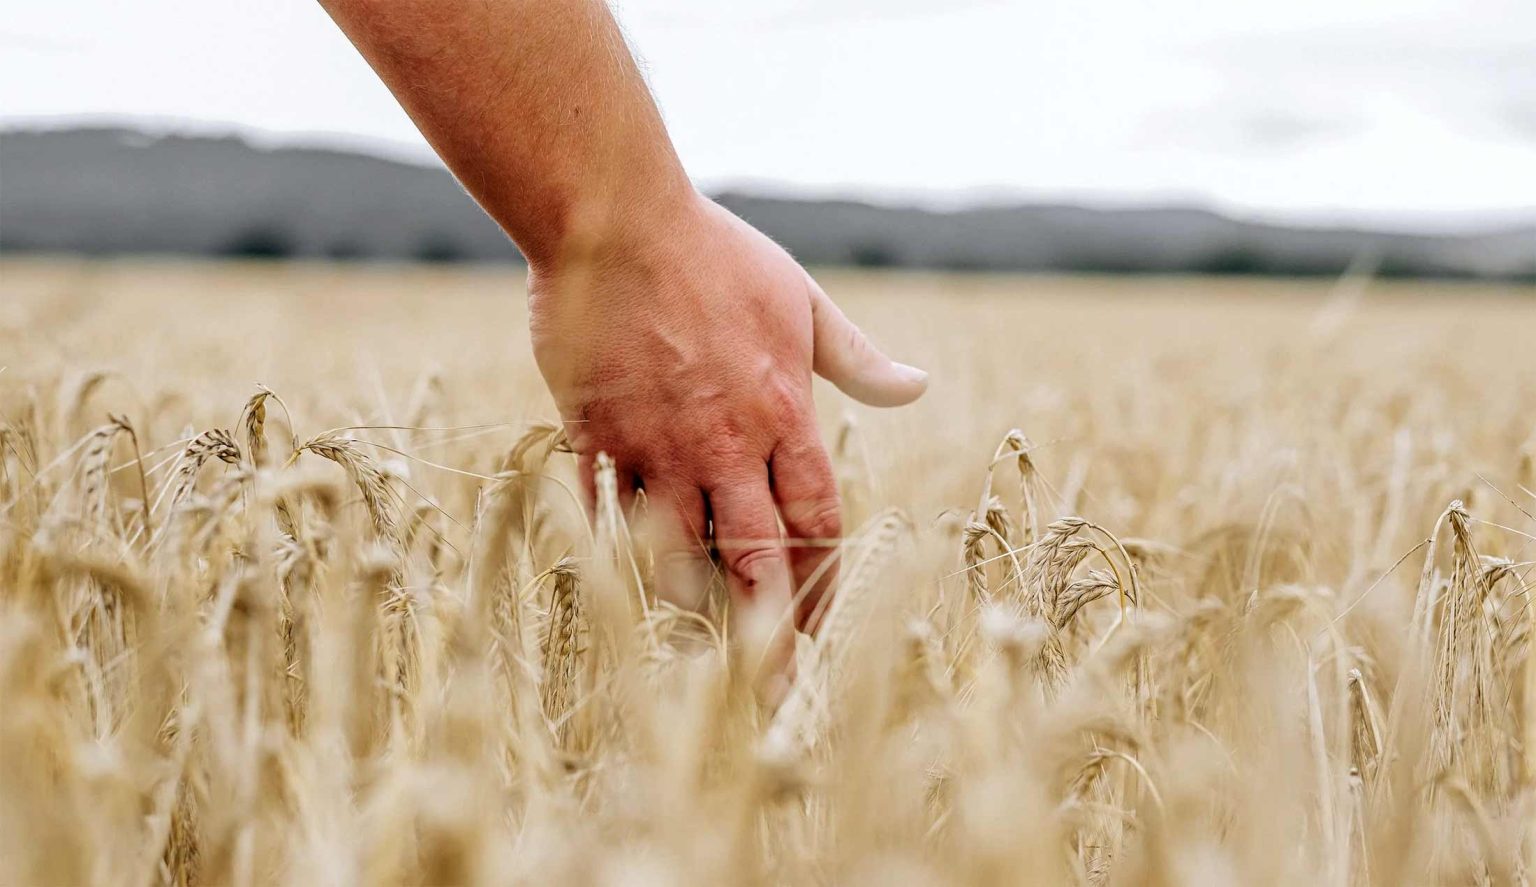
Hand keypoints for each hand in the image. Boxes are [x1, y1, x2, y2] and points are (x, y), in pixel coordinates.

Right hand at [527, 192, 926, 638]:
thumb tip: (918, 388)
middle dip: (770, 632)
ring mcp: (655, 444)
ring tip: (702, 642)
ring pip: (676, 552)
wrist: (616, 217)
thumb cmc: (715, 253)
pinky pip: (607, 513)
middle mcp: (723, 444)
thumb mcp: (801, 299)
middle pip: (755, 559)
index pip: (817, 523)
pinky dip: (618, 551)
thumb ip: (857, 358)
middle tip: (774, 690)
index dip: (823, 586)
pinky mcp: (594, 435)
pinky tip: (627, 577)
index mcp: (783, 414)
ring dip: (694, 602)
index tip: (822, 632)